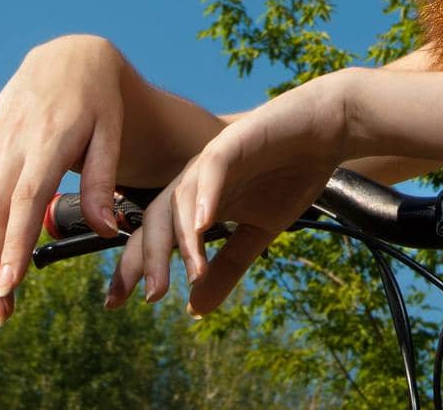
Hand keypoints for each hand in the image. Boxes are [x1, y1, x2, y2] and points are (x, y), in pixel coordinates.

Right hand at [0, 34, 127, 325]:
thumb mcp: (112, 132)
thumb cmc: (98, 100)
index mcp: (48, 139)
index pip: (25, 197)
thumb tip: (108, 231)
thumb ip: (102, 180)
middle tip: (0, 316)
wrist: (65, 58)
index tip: (10, 284)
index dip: (14, 241)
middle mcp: (10, 145)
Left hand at [103, 74, 347, 316]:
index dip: (134, 267)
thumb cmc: (293, 175)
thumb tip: (193, 311)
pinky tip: (204, 225)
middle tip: (151, 297)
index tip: (116, 303)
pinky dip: (205, 196)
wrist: (327, 130)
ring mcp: (211, 160)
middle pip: (155, 220)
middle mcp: (195, 182)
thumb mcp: (260, 231)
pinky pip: (211, 170)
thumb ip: (227, 266)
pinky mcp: (233, 142)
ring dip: (183, 239)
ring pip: (180, 200)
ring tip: (192, 273)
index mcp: (197, 203)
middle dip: (148, 259)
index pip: (155, 237)